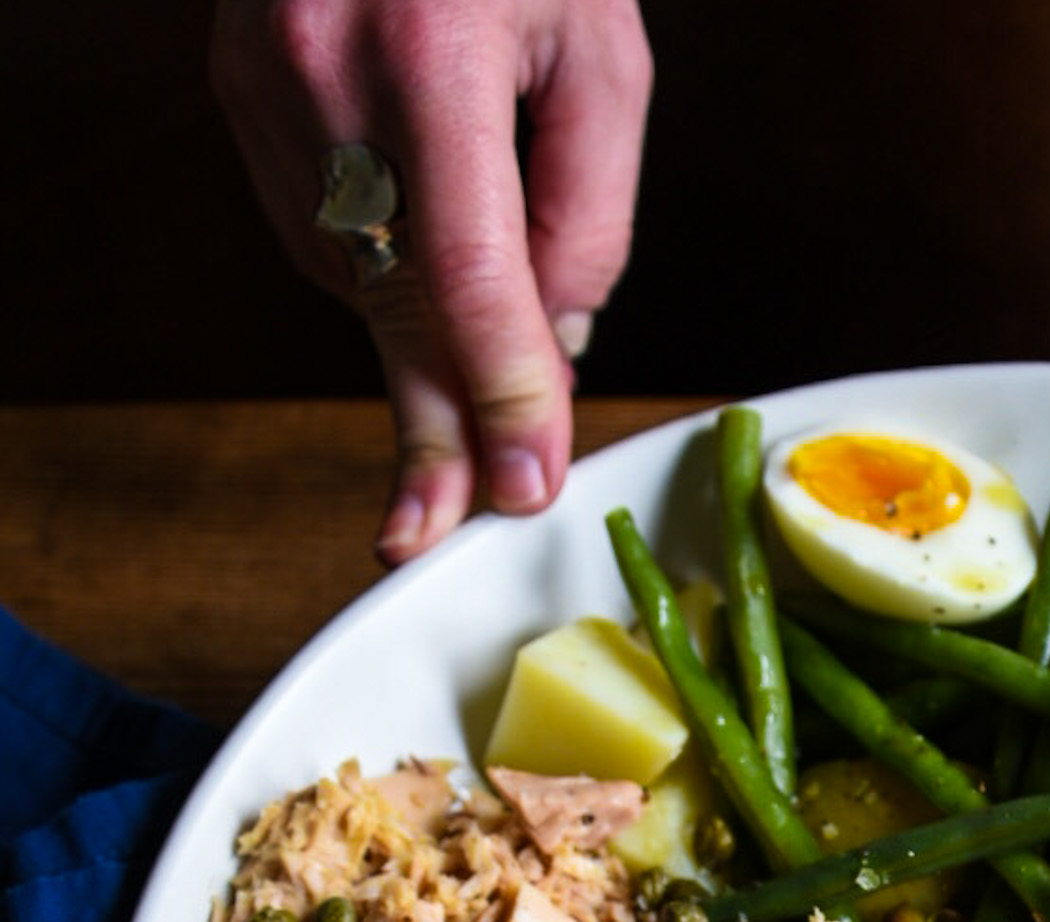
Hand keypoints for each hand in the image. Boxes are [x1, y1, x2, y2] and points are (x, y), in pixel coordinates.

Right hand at [211, 0, 652, 564]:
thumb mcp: (601, 55)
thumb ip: (590, 211)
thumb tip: (556, 339)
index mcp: (432, 49)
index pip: (466, 268)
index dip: (500, 390)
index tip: (524, 482)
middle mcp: (323, 70)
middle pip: (389, 299)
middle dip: (431, 427)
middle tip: (436, 533)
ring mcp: (262, 84)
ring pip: (357, 278)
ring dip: (424, 349)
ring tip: (482, 402)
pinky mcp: (238, 96)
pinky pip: (323, 238)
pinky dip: (385, 282)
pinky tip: (429, 287)